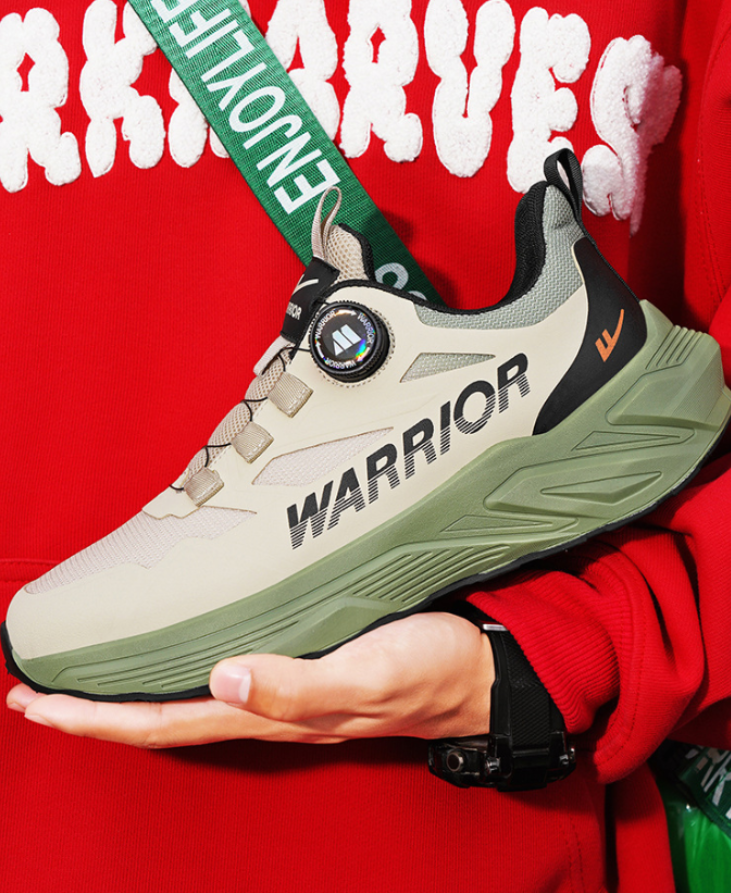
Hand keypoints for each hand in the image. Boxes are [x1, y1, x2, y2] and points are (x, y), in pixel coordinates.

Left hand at [6, 611, 493, 747]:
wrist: (479, 670)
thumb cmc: (429, 671)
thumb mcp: (367, 675)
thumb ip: (298, 686)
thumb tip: (219, 678)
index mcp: (275, 712)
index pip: (164, 722)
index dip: (98, 719)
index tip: (38, 703)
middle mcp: (270, 704)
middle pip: (164, 715)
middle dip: (98, 709)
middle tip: (40, 691)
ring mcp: (287, 687)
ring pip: (189, 696)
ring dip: (133, 690)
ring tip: (92, 675)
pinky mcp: (305, 660)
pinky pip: (226, 671)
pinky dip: (183, 666)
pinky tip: (180, 650)